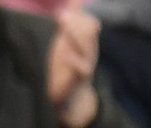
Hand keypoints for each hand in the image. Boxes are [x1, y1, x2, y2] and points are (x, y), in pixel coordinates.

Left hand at [47, 0, 99, 127]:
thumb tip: (74, 0)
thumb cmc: (68, 65)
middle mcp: (90, 51)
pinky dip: (74, 60)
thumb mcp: (67, 41)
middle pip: (90, 33)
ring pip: (87, 48)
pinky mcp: (79, 79)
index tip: (68, 6)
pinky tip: (65, 54)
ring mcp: (87, 65)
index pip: (89, 23)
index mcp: (86, 42)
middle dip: (76, 22)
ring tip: (63, 27)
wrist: (71, 96)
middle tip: (60, 16)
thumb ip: (70, 22)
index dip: (80, 14)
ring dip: (75, 36)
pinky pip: (81, 69)